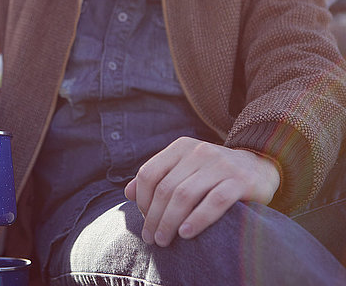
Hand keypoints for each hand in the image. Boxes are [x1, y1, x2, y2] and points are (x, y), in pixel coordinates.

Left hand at [124, 137, 279, 246]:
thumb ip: (158, 177)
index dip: (142, 200)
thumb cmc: (213, 173)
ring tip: (163, 240)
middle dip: (154, 217)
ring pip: (185, 196)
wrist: (260, 166)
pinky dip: (197, 219)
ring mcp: (221, 165)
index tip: (144, 219)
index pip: (149, 173)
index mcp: (181, 147)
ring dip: (169, 222)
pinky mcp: (241, 181)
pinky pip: (214, 202)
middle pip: (165, 188)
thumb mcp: (184, 168)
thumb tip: (128, 193)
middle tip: (151, 238)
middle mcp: (199, 152)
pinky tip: (185, 234)